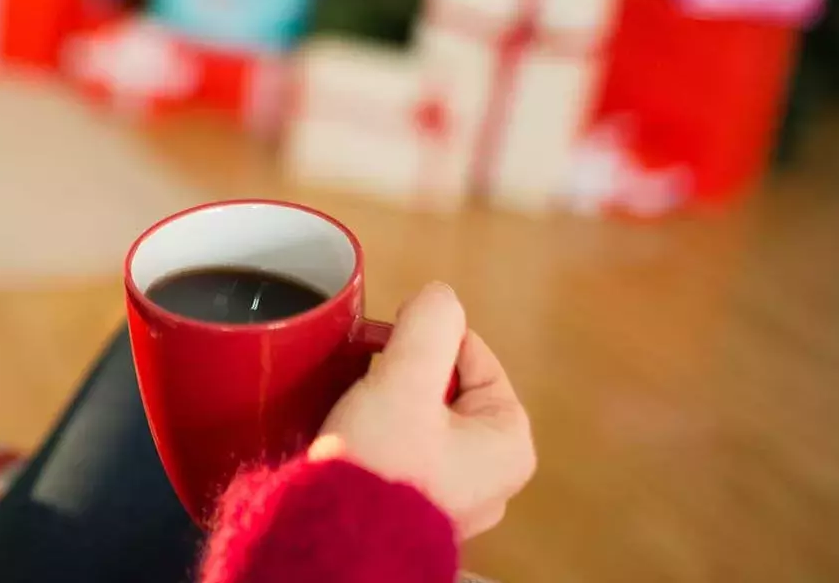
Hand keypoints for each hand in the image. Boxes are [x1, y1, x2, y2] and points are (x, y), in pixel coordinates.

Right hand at [314, 282, 534, 539]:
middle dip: (400, 373)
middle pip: (443, 386)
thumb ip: (429, 325)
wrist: (329, 542)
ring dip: (384, 403)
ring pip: (419, 418)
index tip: (378, 344)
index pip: (470, 353)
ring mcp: (453, 497)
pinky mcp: (413, 510)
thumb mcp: (404, 380)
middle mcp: (491, 476)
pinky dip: (376, 437)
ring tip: (352, 409)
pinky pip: (400, 452)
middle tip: (362, 378)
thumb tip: (438, 296)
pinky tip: (351, 439)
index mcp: (509, 443)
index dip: (421, 338)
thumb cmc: (377, 468)